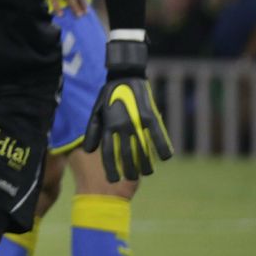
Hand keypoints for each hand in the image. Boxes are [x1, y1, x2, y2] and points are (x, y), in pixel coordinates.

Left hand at [82, 41, 173, 181]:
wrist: (123, 76)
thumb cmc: (108, 95)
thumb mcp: (96, 112)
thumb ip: (92, 131)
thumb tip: (88, 150)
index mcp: (108, 126)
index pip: (108, 152)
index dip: (110, 167)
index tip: (112, 180)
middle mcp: (121, 126)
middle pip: (126, 154)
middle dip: (128, 170)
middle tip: (130, 180)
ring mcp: (136, 121)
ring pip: (142, 148)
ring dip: (145, 163)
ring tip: (147, 173)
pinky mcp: (150, 115)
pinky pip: (157, 134)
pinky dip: (162, 145)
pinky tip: (166, 157)